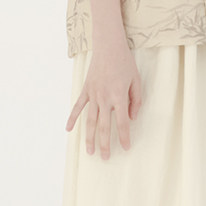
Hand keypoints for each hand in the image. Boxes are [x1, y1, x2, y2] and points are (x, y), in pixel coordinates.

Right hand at [66, 41, 142, 159]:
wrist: (108, 46)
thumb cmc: (125, 63)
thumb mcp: (136, 81)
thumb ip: (136, 101)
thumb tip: (132, 118)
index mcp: (119, 97)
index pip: (122, 123)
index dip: (124, 137)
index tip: (126, 148)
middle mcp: (105, 98)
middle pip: (104, 126)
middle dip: (105, 144)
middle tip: (105, 158)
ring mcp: (93, 95)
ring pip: (90, 121)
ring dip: (89, 137)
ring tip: (90, 152)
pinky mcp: (85, 90)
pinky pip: (78, 107)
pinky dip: (72, 118)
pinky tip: (69, 130)